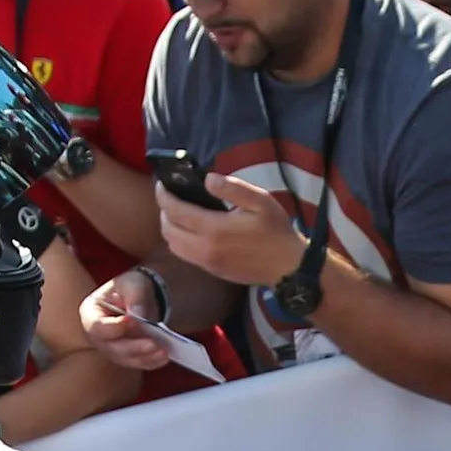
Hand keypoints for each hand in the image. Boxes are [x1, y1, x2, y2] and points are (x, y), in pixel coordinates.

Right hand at [82, 267, 174, 370]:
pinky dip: (151, 361)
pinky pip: (137, 363)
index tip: (133, 321)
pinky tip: (164, 357)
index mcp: (90, 313)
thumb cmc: (131, 287)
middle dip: (133, 347)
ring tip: (163, 352)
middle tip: (153, 344)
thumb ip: (135, 297)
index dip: (114, 327)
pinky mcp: (125, 357)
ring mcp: (110, 348)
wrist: (141, 297)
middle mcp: (96, 336)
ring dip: (145, 357)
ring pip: (125, 359)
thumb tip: (138, 316)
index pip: (97, 326)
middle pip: (111, 348)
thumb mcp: (132, 284)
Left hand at [158, 174, 308, 291]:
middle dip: (163, 212)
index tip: (162, 185)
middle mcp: (205, 248)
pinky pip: (186, 256)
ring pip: (173, 246)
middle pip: (168, 230)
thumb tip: (207, 179)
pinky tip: (192, 231)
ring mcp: (207, 262)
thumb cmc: (276, 231)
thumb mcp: (260, 201)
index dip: (164, 195)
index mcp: (213, 229)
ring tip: (178, 214)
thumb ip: (232, 188)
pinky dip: (180, 241)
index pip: (175, 211)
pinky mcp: (213, 271)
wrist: (288, 267)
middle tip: (170, 198)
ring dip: (170, 229)